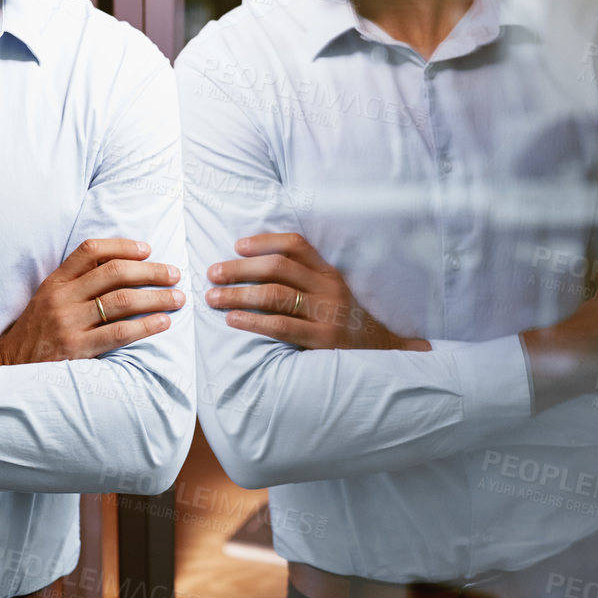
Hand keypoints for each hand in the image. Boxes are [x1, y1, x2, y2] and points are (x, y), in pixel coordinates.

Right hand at [0, 238, 182, 370]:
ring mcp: (68, 323)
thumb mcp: (48, 299)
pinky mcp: (76, 349)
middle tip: (174, 274)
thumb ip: (76, 283)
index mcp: (55, 281)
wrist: (7, 368)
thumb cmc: (36, 332)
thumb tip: (121, 267)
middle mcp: (61, 298)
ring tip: (177, 298)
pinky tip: (163, 323)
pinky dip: (146, 326)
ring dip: (156, 297)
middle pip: (114, 273)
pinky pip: (119, 333)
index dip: (122, 245)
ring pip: (122, 301)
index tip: (148, 249)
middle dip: (150, 271)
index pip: (90, 250)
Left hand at [206, 232, 427, 350]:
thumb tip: (256, 269)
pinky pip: (282, 326)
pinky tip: (233, 320)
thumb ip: (304, 281)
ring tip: (214, 297)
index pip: (295, 244)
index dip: (263, 241)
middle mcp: (329, 288)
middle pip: (278, 267)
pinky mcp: (323, 340)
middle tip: (212, 273)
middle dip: (239, 268)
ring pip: (275, 294)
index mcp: (329, 272)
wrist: (384, 356)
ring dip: (238, 294)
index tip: (236, 246)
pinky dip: (253, 321)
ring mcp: (327, 313)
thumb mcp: (332, 294)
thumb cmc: (346, 323)